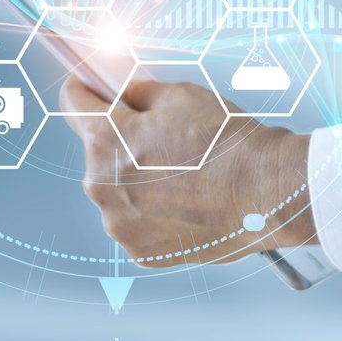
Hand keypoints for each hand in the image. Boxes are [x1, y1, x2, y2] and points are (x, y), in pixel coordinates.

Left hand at [59, 76, 314, 265]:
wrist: (268, 192)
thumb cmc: (228, 143)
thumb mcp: (181, 95)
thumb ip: (138, 92)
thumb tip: (124, 91)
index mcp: (105, 141)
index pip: (73, 103)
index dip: (85, 89)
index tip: (90, 88)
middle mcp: (101, 187)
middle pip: (98, 153)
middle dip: (123, 143)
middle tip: (167, 140)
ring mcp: (120, 225)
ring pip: (118, 192)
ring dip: (138, 182)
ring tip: (185, 177)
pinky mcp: (142, 252)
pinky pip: (137, 224)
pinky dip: (155, 214)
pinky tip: (188, 203)